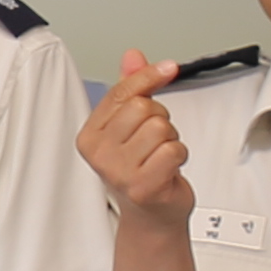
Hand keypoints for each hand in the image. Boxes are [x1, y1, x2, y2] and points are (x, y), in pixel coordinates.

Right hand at [78, 48, 198, 225]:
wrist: (152, 215)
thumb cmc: (142, 170)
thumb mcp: (131, 127)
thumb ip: (132, 89)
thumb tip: (133, 56)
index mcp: (90, 136)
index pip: (120, 93)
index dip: (147, 77)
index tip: (168, 68)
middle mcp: (100, 153)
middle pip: (143, 108)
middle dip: (160, 119)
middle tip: (155, 140)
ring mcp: (119, 171)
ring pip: (161, 128)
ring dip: (171, 140)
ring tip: (160, 156)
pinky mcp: (142, 185)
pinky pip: (173, 150)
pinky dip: (179, 156)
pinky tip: (168, 168)